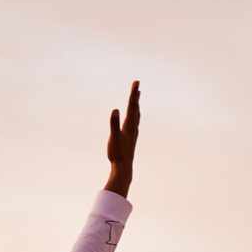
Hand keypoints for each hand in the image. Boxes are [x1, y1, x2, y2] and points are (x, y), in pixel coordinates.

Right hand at [105, 80, 140, 196]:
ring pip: (136, 115)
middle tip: (137, 85)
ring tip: (137, 97)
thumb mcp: (113, 138)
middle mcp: (133, 127)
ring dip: (136, 105)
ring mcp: (133, 133)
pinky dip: (135, 115)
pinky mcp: (130, 138)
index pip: (132, 106)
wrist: (124, 168)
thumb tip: (115, 110)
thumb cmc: (117, 153)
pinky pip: (134, 123)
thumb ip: (114, 123)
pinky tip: (134, 118)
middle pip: (135, 108)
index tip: (136, 83)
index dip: (133, 94)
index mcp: (129, 125)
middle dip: (135, 96)